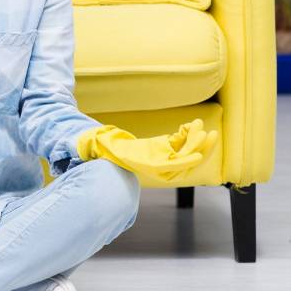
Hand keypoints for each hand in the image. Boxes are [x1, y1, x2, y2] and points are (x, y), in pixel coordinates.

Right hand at [76, 119, 217, 181]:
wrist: (106, 153)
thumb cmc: (102, 152)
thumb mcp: (98, 150)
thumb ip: (93, 148)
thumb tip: (79, 147)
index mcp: (146, 167)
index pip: (170, 167)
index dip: (185, 162)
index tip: (198, 156)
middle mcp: (158, 165)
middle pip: (185, 158)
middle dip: (199, 147)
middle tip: (210, 134)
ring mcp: (163, 156)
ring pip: (186, 150)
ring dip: (194, 138)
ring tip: (199, 124)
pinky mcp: (165, 148)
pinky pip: (180, 143)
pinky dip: (187, 134)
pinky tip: (189, 125)